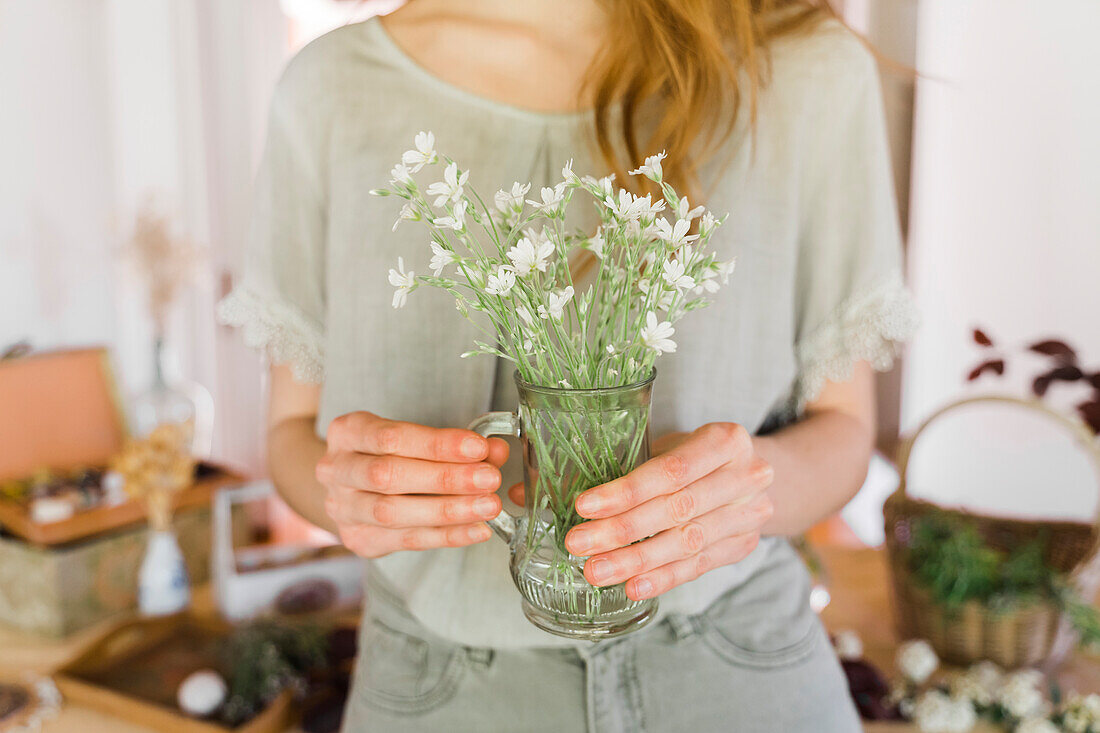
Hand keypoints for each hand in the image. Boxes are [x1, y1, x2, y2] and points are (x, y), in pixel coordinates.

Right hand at [316, 412, 508, 557]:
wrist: (352, 486)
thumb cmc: (389, 453)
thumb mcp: (413, 436)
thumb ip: (455, 444)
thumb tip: (496, 452)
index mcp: (347, 432)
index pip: (392, 437)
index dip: (437, 444)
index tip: (478, 448)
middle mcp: (336, 470)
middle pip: (389, 476)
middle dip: (445, 478)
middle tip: (489, 479)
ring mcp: (343, 508)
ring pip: (393, 512)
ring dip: (448, 510)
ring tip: (488, 506)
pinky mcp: (358, 539)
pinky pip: (406, 540)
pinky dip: (447, 536)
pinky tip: (477, 529)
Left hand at [563, 423, 773, 600]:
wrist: (751, 475)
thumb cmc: (696, 455)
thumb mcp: (667, 445)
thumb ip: (617, 464)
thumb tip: (535, 489)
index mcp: (726, 440)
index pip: (672, 470)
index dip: (627, 491)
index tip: (584, 506)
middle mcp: (746, 477)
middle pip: (677, 509)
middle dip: (623, 530)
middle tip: (579, 544)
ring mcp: (749, 515)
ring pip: (686, 543)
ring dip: (636, 561)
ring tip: (597, 571)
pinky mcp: (743, 546)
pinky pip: (698, 566)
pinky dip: (662, 578)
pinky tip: (632, 586)